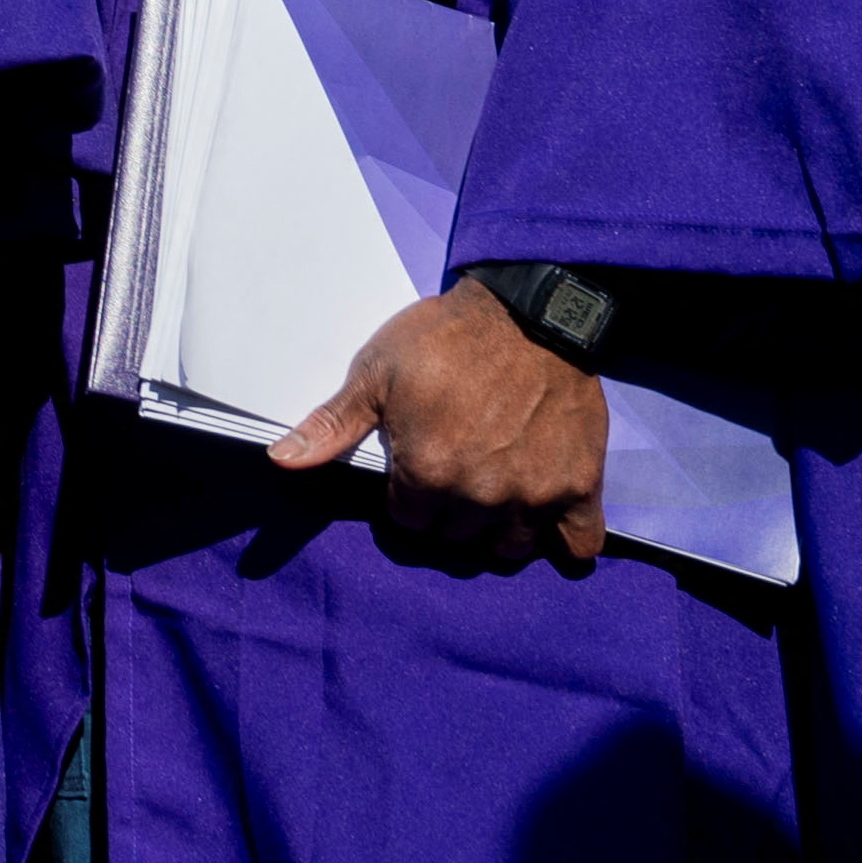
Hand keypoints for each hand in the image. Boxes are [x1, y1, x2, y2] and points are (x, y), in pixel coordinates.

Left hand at [275, 276, 610, 572]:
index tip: (414, 467)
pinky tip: (547, 518)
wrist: (527, 315)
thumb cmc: (442, 340)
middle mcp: (482, 495)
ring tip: (492, 491)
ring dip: (498, 529)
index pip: (408, 521)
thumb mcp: (376, 374)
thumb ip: (332, 426)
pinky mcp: (581, 485)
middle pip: (456, 536)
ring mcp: (536, 494)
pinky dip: (565, 539)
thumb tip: (280, 461)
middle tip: (453, 471)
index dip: (406, 496)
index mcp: (428, 472)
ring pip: (509, 547)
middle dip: (448, 511)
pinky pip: (580, 543)